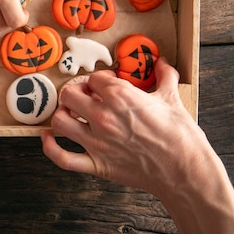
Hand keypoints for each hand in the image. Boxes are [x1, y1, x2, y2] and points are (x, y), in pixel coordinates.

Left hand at [42, 58, 211, 196]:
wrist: (185, 170)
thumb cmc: (180, 136)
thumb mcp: (172, 97)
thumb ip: (164, 75)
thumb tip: (160, 62)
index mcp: (120, 96)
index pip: (93, 78)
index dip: (98, 79)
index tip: (106, 84)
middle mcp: (103, 116)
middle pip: (69, 94)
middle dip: (75, 92)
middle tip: (85, 96)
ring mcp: (97, 142)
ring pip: (60, 121)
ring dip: (62, 114)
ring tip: (71, 114)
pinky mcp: (97, 164)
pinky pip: (62, 158)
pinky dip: (50, 148)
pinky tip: (48, 138)